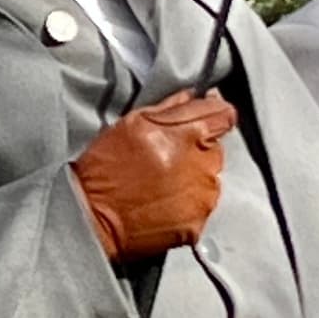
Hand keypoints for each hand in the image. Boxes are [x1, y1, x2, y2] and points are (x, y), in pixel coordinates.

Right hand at [71, 93, 234, 260]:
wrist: (94, 216)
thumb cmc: (106, 167)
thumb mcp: (132, 123)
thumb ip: (170, 107)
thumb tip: (195, 95)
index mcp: (188, 134)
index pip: (225, 115)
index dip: (216, 112)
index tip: (206, 115)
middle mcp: (203, 165)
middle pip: (216, 147)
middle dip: (197, 148)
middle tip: (167, 155)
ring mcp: (203, 196)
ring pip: (210, 177)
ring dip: (193, 176)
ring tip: (162, 181)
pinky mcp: (198, 222)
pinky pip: (201, 204)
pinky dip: (187, 202)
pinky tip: (163, 201)